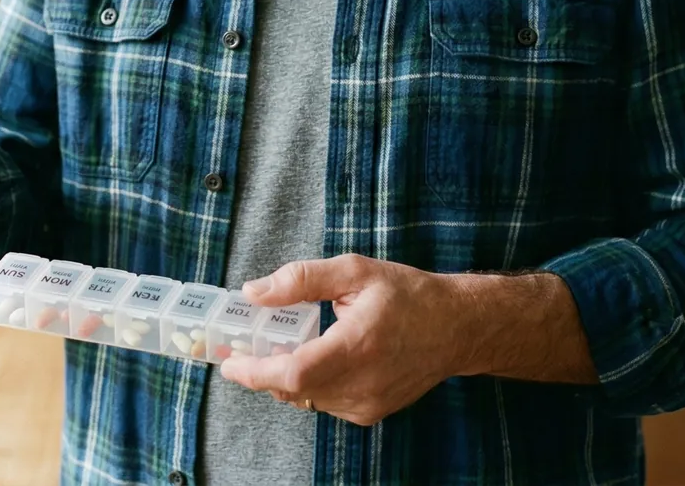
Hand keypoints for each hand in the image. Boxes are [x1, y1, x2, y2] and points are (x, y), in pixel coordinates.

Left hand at [219, 254, 468, 426]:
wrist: (456, 328)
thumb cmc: (407, 294)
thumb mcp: (354, 271)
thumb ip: (301, 280)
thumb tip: (254, 292)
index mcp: (357, 346)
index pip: (294, 374)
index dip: (255, 372)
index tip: (228, 361)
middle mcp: (362, 384)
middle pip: (293, 390)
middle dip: (262, 371)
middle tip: (243, 346)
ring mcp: (367, 404)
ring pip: (307, 399)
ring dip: (285, 377)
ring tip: (277, 347)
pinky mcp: (371, 413)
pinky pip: (325, 403)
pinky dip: (309, 384)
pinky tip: (312, 358)